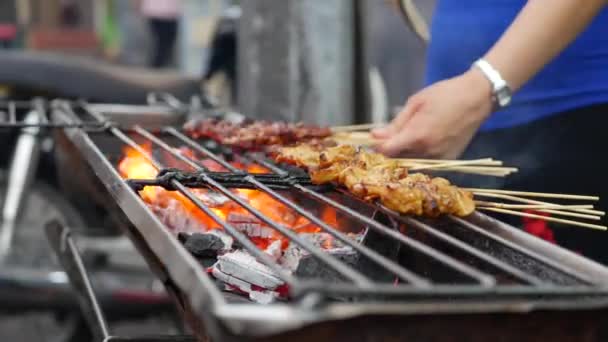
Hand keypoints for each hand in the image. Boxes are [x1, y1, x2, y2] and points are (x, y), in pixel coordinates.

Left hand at [372, 69, 493, 158]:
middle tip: (388, 135)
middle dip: (390, 148)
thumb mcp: (415, 103)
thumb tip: (374, 135)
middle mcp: (428, 151)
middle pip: (398, 158)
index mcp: (417, 136)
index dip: (377, 147)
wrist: (477, 98)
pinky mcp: (449, 159)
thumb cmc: (445, 95)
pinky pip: (427, 160)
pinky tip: (423, 139)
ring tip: (410, 133)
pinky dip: (420, 153)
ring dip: (405, 151)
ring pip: (412, 160)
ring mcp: (439, 157)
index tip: (373, 140)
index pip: (387, 151)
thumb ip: (395, 124)